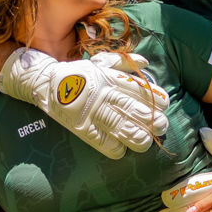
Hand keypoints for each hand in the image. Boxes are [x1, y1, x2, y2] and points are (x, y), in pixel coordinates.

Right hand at [0, 47, 169, 158]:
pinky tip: (121, 149)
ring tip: (145, 142)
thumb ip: (124, 63)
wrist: (45, 83)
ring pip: (120, 127)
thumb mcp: (100, 62)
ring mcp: (91, 112)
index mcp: (109, 78)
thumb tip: (146, 63)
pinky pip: (101, 141)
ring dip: (136, 136)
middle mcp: (102, 94)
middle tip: (162, 125)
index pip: (137, 89)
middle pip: (132, 109)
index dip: (155, 98)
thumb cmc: (78, 74)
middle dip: (151, 119)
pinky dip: (114, 148)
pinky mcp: (80, 127)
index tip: (165, 105)